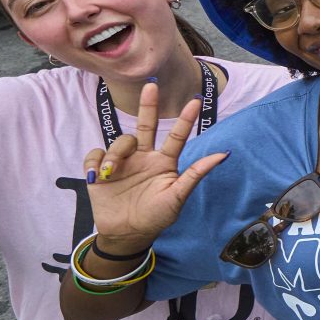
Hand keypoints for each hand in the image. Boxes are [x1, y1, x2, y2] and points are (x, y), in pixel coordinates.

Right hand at [80, 83, 227, 260]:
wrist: (126, 235)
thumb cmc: (156, 217)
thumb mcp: (177, 197)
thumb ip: (195, 174)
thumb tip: (223, 154)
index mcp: (164, 162)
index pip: (177, 137)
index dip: (185, 120)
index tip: (195, 101)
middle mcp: (144, 157)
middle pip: (146, 125)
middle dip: (148, 105)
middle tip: (152, 85)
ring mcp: (122, 162)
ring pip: (120, 142)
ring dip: (114, 154)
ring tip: (111, 174)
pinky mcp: (101, 170)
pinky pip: (95, 154)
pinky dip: (95, 162)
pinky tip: (98, 176)